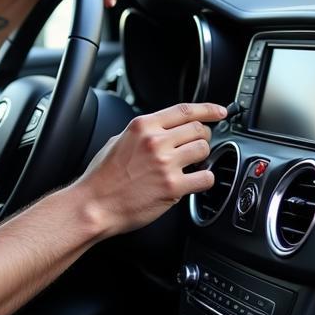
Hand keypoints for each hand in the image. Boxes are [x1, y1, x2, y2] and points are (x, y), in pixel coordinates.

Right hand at [72, 102, 226, 239]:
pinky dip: (204, 180)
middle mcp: (155, 141)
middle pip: (199, 129)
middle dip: (203, 137)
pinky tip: (194, 182)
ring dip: (203, 158)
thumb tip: (163, 129)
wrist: (94, 204)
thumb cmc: (102, 177)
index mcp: (142, 126)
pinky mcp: (173, 187)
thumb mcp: (117, 141)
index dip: (208, 110)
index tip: (220, 112)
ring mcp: (165, 164)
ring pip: (205, 150)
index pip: (184, 110)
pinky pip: (205, 178)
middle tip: (197, 146)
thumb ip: (142, 133)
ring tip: (191, 165)